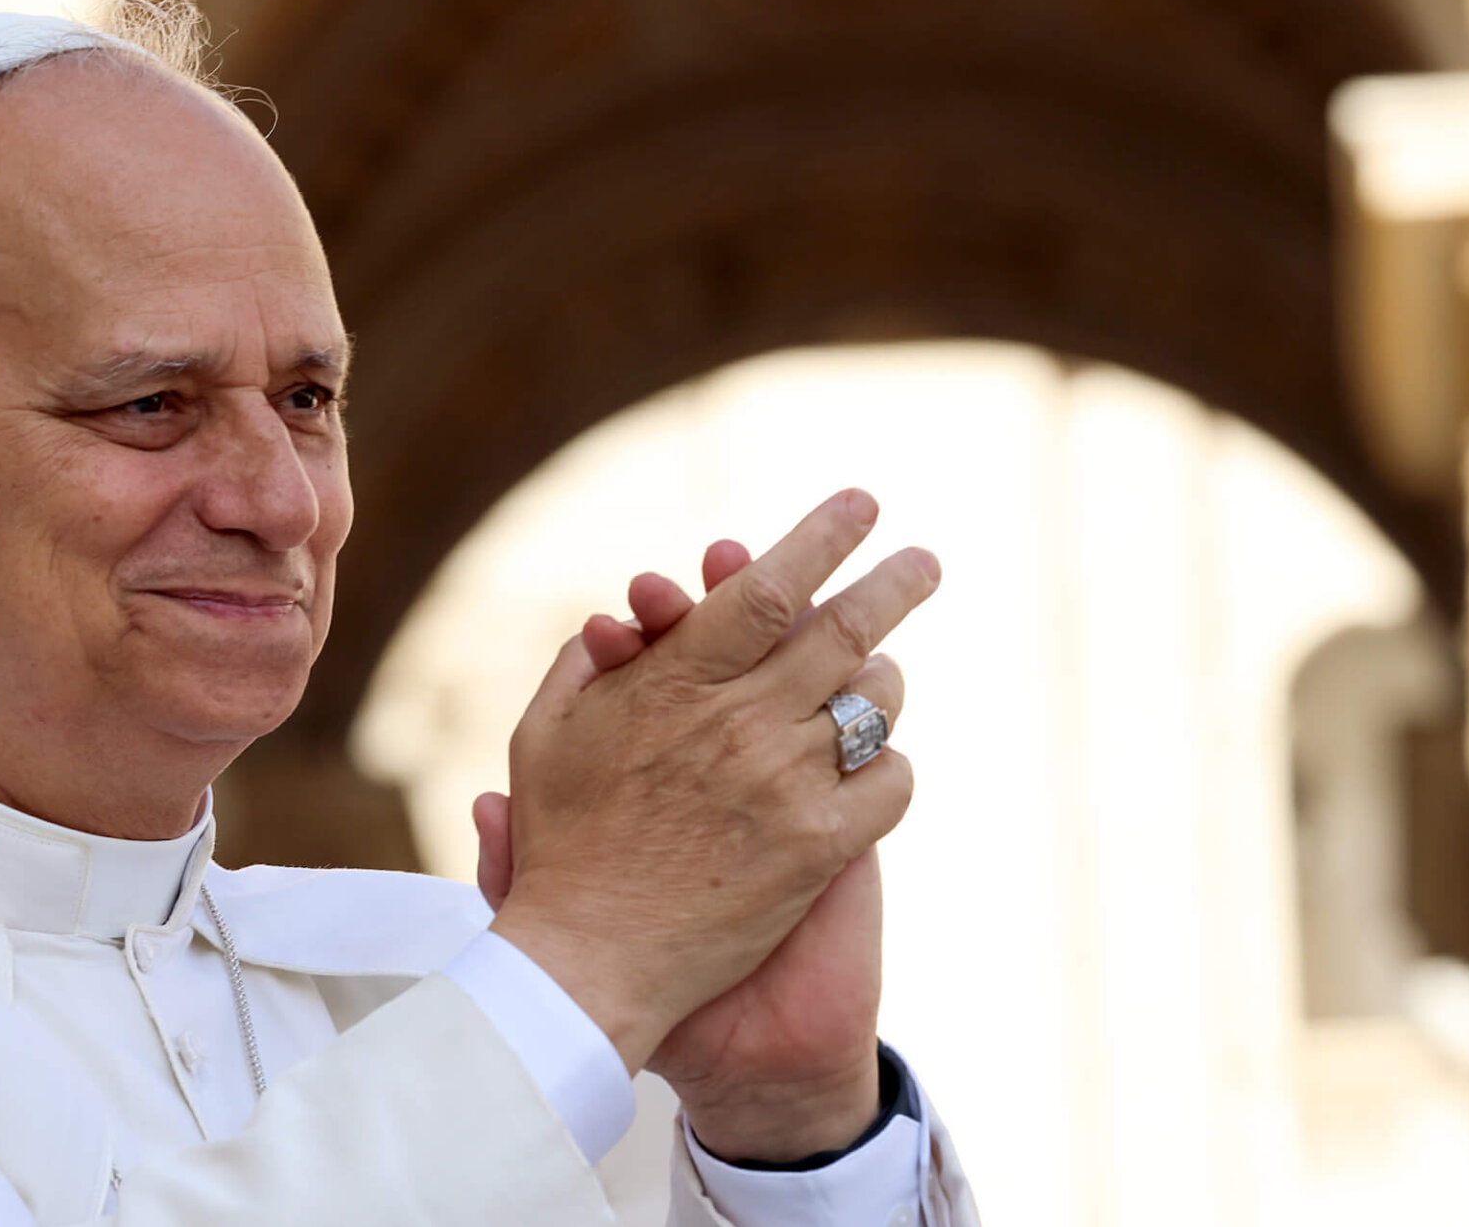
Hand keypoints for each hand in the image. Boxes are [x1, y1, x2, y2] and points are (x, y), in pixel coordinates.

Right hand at [485, 491, 935, 1076]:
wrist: (590, 964)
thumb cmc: (559, 847)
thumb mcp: (543, 737)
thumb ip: (585, 667)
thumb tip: (621, 617)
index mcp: (674, 683)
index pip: (764, 589)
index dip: (819, 537)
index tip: (861, 504)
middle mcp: (740, 722)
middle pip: (843, 629)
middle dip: (894, 583)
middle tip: (925, 561)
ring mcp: (786, 785)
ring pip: (872, 702)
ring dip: (883, 679)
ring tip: (881, 673)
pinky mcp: (820, 849)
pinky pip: (889, 782)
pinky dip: (887, 766)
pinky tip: (870, 767)